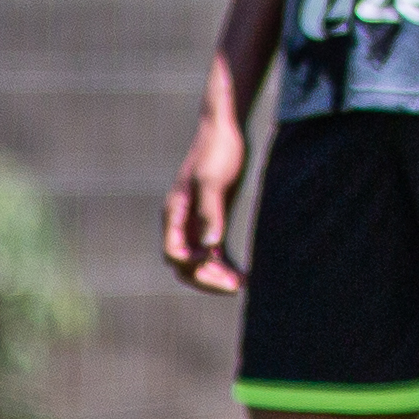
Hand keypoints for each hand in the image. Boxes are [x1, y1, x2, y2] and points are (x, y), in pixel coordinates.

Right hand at [158, 86, 248, 295]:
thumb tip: (209, 245)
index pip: (173, 253)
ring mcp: (194, 222)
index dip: (191, 265)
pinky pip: (212, 251)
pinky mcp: (211, 218)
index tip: (216, 263)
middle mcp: (180, 222)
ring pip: (198, 261)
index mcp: (175, 213)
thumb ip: (210, 212)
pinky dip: (224, 264)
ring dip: (216, 276)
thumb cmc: (217, 152)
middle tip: (235, 287)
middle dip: (206, 278)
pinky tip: (244, 273)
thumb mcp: (214, 181)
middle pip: (184, 264)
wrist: (225, 130)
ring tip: (242, 284)